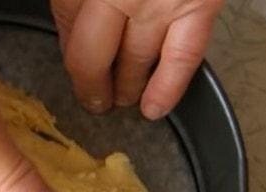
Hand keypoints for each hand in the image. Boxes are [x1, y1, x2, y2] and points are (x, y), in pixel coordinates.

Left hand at [51, 0, 223, 117]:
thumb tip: (72, 32)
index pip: (65, 24)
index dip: (68, 47)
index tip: (74, 63)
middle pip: (93, 56)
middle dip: (90, 84)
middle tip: (92, 99)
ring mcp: (160, 2)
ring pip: (134, 61)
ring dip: (125, 88)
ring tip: (120, 100)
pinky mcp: (199, 4)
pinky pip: (182, 56)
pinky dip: (168, 87)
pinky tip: (155, 107)